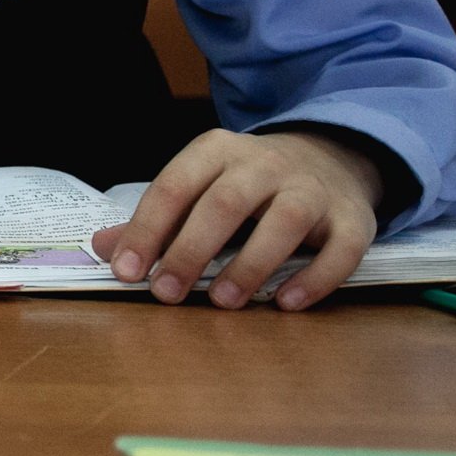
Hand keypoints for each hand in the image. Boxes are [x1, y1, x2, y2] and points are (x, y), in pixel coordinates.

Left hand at [91, 130, 382, 311]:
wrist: (331, 155)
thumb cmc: (247, 183)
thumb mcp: (200, 186)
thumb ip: (156, 218)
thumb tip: (101, 247)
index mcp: (217, 151)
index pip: (174, 186)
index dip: (147, 230)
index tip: (126, 271)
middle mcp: (266, 164)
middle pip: (225, 203)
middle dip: (192, 250)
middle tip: (167, 293)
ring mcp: (313, 189)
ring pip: (285, 222)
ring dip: (251, 265)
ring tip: (224, 302)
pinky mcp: (354, 218)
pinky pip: (341, 248)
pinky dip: (316, 278)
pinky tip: (286, 304)